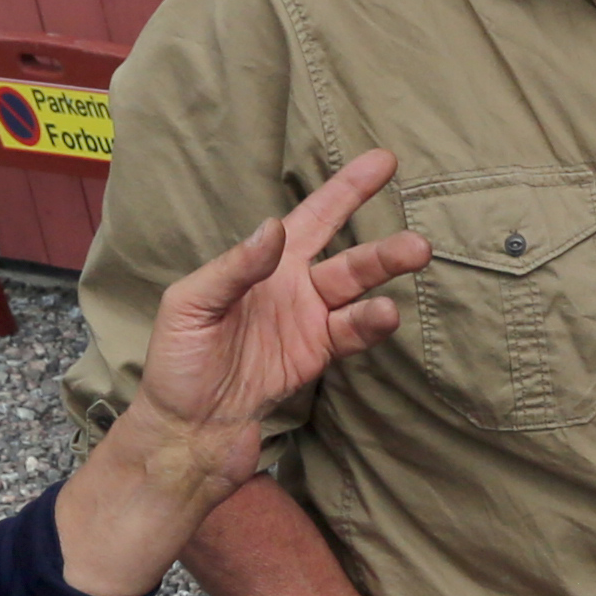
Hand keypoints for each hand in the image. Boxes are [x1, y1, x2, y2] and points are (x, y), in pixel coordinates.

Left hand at [65, 150, 435, 595]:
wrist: (185, 433)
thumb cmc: (175, 365)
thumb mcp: (189, 307)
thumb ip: (233, 269)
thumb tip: (274, 227)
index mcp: (259, 265)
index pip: (309, 218)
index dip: (345, 190)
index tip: (383, 161)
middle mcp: (290, 288)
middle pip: (347, 258)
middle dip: (384, 249)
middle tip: (419, 243)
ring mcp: (306, 324)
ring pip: (356, 294)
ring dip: (384, 283)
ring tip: (410, 274)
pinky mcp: (314, 359)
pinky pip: (350, 334)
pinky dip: (370, 324)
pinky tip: (387, 314)